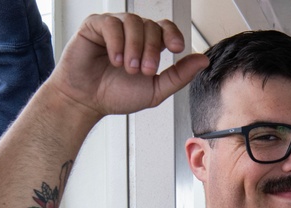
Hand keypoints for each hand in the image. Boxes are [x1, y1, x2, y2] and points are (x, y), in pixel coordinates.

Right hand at [48, 13, 208, 122]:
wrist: (87, 102)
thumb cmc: (117, 95)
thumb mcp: (155, 90)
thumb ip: (179, 76)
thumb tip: (202, 60)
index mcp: (148, 45)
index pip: (165, 28)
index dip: (173, 34)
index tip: (176, 48)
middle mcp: (132, 33)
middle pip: (151, 26)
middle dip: (151, 50)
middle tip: (144, 71)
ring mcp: (114, 27)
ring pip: (133, 22)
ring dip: (134, 47)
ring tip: (128, 68)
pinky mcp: (94, 26)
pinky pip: (111, 23)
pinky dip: (116, 42)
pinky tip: (114, 59)